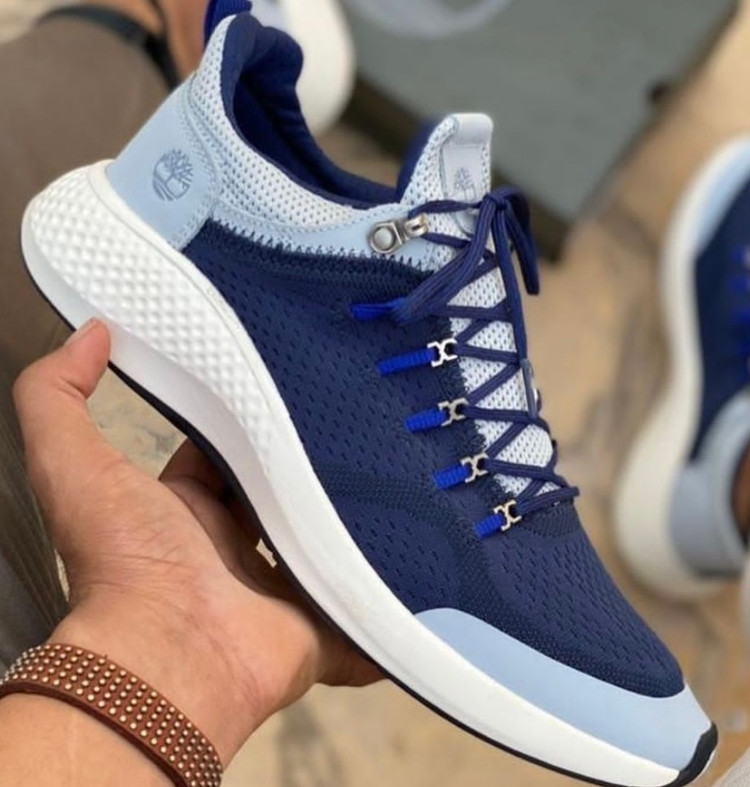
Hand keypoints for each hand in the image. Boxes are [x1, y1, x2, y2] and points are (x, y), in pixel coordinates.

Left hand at [12, 319, 379, 763]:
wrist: (173, 661)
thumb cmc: (128, 564)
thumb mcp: (75, 468)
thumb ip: (57, 398)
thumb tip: (94, 333)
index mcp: (190, 512)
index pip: (228, 454)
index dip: (252, 423)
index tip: (289, 386)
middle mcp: (238, 549)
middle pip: (287, 493)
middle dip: (316, 463)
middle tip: (362, 419)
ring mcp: (287, 587)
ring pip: (333, 540)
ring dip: (358, 516)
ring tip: (406, 467)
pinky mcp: (326, 623)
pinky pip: (368, 602)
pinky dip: (393, 584)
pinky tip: (428, 545)